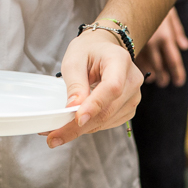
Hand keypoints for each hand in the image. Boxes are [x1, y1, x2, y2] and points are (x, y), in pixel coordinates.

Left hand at [46, 29, 142, 147]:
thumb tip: (74, 109)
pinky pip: (109, 124)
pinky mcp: (128, 109)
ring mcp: (133, 97)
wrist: (103, 49)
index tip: (77, 119)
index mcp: (120, 60)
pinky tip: (75, 124)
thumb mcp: (74, 60)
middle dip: (79, 127)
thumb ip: (75, 84)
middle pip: (108, 110)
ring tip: (58, 130)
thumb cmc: (89, 51)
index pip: (112, 87)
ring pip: (107, 121)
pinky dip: (90, 127)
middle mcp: (132, 80)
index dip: (95, 105)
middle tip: (53, 137)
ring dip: (82, 129)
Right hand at [136, 6, 187, 86]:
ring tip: (154, 80)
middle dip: (163, 77)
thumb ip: (177, 31)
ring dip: (151, 74)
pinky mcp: (126, 42)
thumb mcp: (169, 13)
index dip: (178, 73)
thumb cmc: (154, 0)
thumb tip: (185, 46)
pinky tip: (139, 70)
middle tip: (165, 83)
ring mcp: (139, 43)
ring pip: (145, 66)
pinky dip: (138, 66)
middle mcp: (152, 43)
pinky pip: (134, 59)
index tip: (179, 82)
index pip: (173, 61)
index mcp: (165, 36)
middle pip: (160, 67)